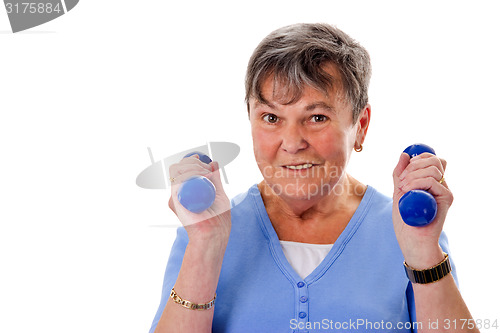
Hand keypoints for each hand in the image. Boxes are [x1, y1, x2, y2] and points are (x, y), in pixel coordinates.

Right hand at [168, 155, 230, 242]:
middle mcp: (179, 192)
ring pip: (176, 170)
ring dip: (192, 166)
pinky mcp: (174, 200)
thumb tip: (213, 163)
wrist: (215, 233)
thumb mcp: (218, 193)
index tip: (206, 163)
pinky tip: (200, 177)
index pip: (182, 168)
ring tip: (205, 175)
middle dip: (193, 162)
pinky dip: (188, 173)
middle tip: (207, 170)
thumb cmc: (218, 218)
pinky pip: (176, 179)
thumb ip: (215, 179)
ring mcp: (175, 196)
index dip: (191, 160)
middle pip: (178, 167)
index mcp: (187, 190)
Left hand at [392, 152, 453, 267]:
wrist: (412, 241)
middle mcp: (441, 185)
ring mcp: (445, 191)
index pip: (431, 158)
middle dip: (413, 165)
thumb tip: (404, 155)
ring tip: (402, 188)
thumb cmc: (406, 220)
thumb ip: (400, 175)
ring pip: (433, 168)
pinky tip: (407, 191)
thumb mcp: (398, 192)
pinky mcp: (447, 198)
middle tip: (401, 181)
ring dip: (413, 175)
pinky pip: (433, 181)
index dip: (417, 158)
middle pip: (434, 160)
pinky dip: (416, 182)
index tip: (403, 171)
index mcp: (431, 182)